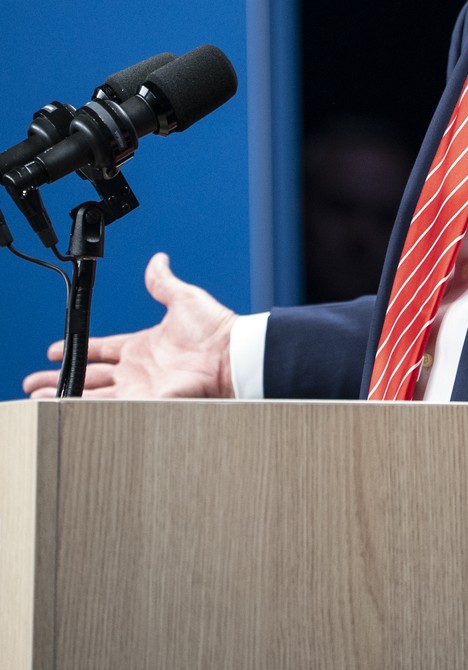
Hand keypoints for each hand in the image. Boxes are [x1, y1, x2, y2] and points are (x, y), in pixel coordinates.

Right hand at [22, 252, 236, 399]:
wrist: (231, 354)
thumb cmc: (216, 329)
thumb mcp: (182, 298)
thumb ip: (162, 282)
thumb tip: (158, 260)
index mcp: (142, 345)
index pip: (101, 348)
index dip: (76, 349)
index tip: (53, 351)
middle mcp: (137, 369)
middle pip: (88, 375)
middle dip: (59, 378)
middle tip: (34, 384)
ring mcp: (139, 387)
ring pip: (91, 394)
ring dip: (63, 394)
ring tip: (37, 397)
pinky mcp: (144, 402)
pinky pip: (108, 408)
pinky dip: (83, 409)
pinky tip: (62, 409)